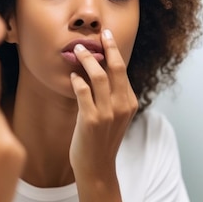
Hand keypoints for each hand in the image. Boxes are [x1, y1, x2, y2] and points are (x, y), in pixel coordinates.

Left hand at [69, 29, 137, 181]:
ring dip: (87, 60)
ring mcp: (108, 113)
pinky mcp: (92, 120)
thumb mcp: (114, 116)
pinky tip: (72, 76)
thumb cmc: (101, 140)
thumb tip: (98, 70)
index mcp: (130, 103)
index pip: (123, 70)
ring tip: (76, 49)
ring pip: (99, 77)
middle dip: (108, 47)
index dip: (113, 51)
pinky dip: (77, 81)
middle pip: (116, 68)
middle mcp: (122, 106)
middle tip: (98, 33)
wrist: (97, 168)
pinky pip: (84, 93)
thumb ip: (111, 96)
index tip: (106, 36)